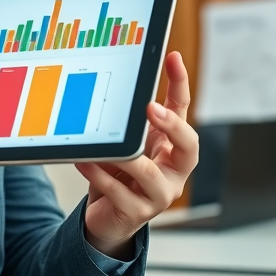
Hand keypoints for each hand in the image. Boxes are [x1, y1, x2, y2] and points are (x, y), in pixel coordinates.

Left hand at [75, 51, 198, 258]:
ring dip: (127, 156)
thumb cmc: (120, 175)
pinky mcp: (137, 212)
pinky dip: (100, 175)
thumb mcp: (127, 143)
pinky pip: (119, 192)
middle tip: (151, 108)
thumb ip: (127, 122)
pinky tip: (85, 161)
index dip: (180, 83)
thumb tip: (117, 85)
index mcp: (173, 146)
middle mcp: (174, 170)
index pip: (183, 110)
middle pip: (189, 145)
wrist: (108, 217)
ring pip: (149, 174)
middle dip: (172, 126)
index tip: (172, 57)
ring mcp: (159, 193)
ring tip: (110, 142)